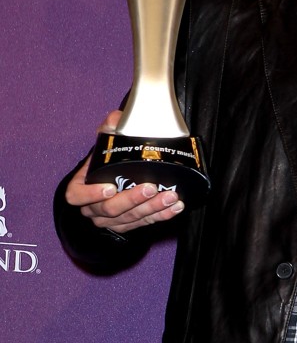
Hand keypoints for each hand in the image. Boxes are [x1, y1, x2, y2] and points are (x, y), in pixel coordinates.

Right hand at [64, 111, 184, 233]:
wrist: (117, 176)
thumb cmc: (107, 161)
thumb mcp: (105, 142)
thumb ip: (109, 129)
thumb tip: (117, 118)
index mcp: (81, 187)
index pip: (76, 196)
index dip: (90, 195)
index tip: (110, 187)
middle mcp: (93, 207)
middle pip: (109, 209)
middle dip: (132, 199)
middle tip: (150, 187)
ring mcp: (111, 219)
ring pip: (129, 218)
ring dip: (151, 207)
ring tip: (169, 196)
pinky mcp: (129, 224)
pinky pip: (144, 222)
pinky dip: (161, 215)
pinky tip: (174, 207)